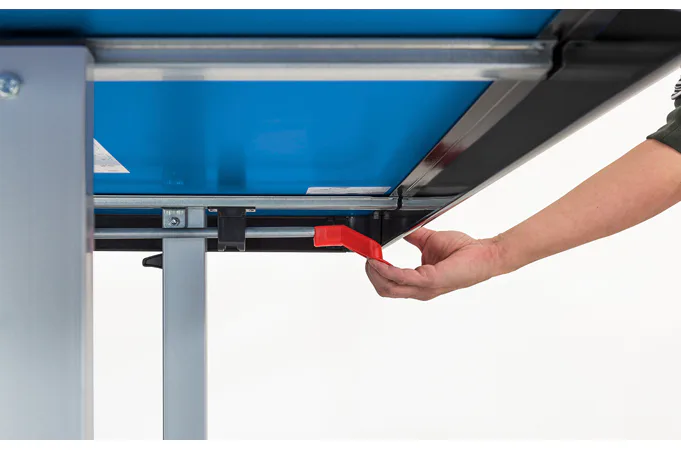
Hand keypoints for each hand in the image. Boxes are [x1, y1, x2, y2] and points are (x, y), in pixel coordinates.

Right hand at [365, 228, 504, 300]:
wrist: (483, 254)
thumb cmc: (464, 252)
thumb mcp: (430, 241)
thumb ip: (413, 236)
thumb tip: (398, 228)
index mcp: (419, 282)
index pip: (389, 284)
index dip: (375, 272)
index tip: (368, 256)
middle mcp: (420, 289)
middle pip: (384, 289)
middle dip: (371, 274)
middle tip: (367, 257)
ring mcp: (424, 287)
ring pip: (388, 287)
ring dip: (375, 272)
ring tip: (370, 257)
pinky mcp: (430, 280)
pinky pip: (402, 277)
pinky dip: (387, 270)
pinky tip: (380, 260)